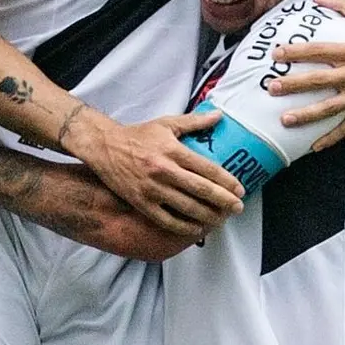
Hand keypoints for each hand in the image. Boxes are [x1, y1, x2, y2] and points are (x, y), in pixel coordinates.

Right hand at [69, 109, 245, 235]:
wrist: (105, 147)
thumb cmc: (137, 135)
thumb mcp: (166, 124)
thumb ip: (194, 122)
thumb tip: (219, 116)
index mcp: (173, 151)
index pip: (207, 169)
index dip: (227, 181)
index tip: (240, 190)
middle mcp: (164, 171)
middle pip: (201, 190)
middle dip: (224, 201)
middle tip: (238, 208)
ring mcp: (152, 189)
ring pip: (187, 208)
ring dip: (209, 216)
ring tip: (222, 219)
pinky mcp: (142, 203)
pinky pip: (167, 220)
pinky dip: (184, 227)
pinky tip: (197, 229)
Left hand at [268, 0, 344, 149]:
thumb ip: (342, 5)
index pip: (320, 50)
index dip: (297, 52)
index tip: (276, 54)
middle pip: (320, 80)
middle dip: (294, 85)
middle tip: (272, 88)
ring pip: (331, 107)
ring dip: (307, 114)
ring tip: (285, 120)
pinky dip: (332, 137)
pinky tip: (314, 146)